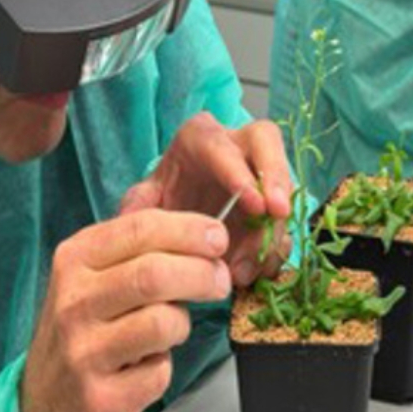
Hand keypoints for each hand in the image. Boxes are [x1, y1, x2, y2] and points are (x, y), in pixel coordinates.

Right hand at [21, 209, 232, 411]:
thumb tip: (203, 232)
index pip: (141, 228)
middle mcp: (73, 302)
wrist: (43, 403)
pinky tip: (144, 368)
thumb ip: (138, 250)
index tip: (217, 238)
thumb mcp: (94, 277)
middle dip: (202, 274)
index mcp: (75, 260)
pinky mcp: (99, 397)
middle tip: (219, 282)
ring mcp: (83, 352)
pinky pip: (158, 372)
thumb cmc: (82, 331)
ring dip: (181, 324)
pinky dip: (163, 368)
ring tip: (169, 330)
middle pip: (155, 274)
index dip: (190, 230)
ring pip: (163, 322)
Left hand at [118, 112, 292, 287]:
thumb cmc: (167, 193)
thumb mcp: (148, 195)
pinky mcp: (273, 208)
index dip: (242, 174)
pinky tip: (256, 273)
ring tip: (247, 269)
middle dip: (277, 179)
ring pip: (281, 191)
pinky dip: (272, 253)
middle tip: (279, 213)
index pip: (223, 146)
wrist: (183, 209)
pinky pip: (283, 226)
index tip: (255, 204)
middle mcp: (238, 147)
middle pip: (268, 145)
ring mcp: (261, 175)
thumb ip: (139, 203)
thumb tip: (129, 218)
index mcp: (202, 138)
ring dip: (271, 232)